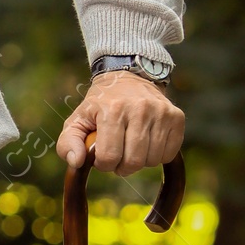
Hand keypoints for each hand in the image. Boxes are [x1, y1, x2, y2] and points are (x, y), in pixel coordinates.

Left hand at [57, 71, 184, 175]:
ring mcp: (161, 112)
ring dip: (140, 162)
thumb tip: (76, 163)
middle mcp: (140, 109)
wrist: (127, 77)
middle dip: (122, 167)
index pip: (109, 157)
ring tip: (131, 147)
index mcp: (112, 110)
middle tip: (118, 156)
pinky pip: (169, 154)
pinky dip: (157, 156)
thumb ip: (68, 143)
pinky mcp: (176, 117)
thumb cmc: (99, 104)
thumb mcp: (76, 120)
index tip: (102, 157)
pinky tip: (147, 143)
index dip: (103, 165)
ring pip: (153, 160)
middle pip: (134, 161)